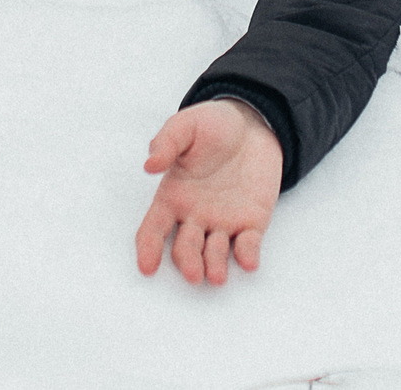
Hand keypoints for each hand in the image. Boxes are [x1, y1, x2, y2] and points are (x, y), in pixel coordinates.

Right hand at [134, 99, 281, 284]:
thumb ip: (167, 142)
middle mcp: (195, 216)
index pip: (154, 229)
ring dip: (215, 266)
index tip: (147, 266)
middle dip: (188, 263)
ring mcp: (223, 222)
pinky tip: (249, 261)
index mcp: (173, 197)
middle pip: (185, 248)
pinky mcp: (252, 222)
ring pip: (215, 253)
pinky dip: (248, 255)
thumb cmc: (213, 126)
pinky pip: (248, 244)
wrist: (254, 122)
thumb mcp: (186, 126)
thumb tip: (150, 164)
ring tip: (216, 277)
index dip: (148, 248)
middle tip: (193, 274)